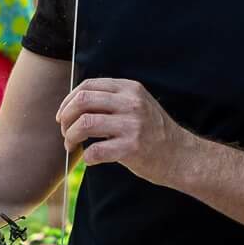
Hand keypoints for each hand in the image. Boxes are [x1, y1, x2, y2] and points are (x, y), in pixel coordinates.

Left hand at [56, 78, 194, 186]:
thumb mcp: (138, 104)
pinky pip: (95, 151)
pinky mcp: (132, 148)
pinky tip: (90, 159)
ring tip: (71, 146)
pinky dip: (86, 157)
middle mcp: (131, 103)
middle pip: (82, 101)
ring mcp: (132, 125)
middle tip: (64, 131)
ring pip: (84, 124)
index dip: (69, 100)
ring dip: (70, 137)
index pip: (88, 85)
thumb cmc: (153, 132)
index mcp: (130, 89)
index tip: (63, 115)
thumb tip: (74, 103)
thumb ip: (112, 99)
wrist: (180, 155)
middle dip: (66, 117)